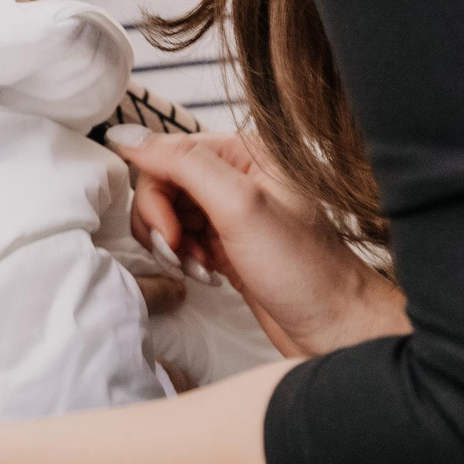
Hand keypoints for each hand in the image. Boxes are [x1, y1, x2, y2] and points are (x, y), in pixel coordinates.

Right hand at [108, 127, 408, 359]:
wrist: (336, 328)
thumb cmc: (305, 270)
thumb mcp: (240, 206)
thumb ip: (182, 163)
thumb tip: (126, 134)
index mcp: (243, 153)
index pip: (166, 153)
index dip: (156, 194)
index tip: (167, 233)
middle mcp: (236, 177)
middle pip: (163, 184)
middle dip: (161, 223)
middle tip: (180, 253)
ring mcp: (230, 213)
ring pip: (167, 214)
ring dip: (170, 245)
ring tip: (196, 267)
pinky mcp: (226, 245)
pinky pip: (181, 240)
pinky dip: (182, 260)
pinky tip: (205, 275)